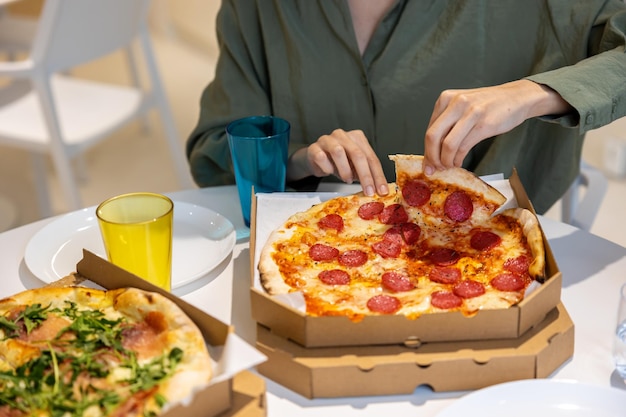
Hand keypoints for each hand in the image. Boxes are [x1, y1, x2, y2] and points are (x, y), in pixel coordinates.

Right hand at [287, 129, 388, 195]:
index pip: (371, 157)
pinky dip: (327, 168)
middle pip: (358, 154)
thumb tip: (378, 188)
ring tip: (347, 179)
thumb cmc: (337, 162)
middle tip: (368, 191)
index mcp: (357, 137)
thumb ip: (365, 173)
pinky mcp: (314, 148)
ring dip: (345, 170)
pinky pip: (321, 157)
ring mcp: (328, 140)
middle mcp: (343, 135)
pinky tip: (329, 172)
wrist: (315, 158)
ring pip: (339, 152)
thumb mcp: (354, 167)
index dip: (378, 176)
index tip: (381, 191)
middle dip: (365, 176)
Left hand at [423, 80, 572, 174]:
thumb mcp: (461, 107)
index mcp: (446, 98)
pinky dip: (458, 159)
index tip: (428, 163)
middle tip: (435, 169)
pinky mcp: (484, 124)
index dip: (427, 150)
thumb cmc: (487, 105)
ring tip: (449, 166)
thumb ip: (446, 124)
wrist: (516, 98)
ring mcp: (470, 113)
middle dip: (432, 157)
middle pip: (432, 137)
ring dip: (446, 161)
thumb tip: (431, 152)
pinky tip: (459, 162)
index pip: (429, 129)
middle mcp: (456, 103)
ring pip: (447, 145)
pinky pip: (463, 147)